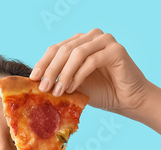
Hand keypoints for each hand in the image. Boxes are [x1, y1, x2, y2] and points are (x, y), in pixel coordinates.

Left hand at [29, 29, 152, 115]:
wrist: (128, 100)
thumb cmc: (102, 92)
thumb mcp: (74, 85)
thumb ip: (59, 79)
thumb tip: (36, 83)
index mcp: (80, 41)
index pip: (56, 48)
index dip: (43, 63)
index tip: (33, 79)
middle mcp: (92, 37)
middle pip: (64, 49)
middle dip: (51, 70)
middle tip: (43, 88)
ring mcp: (105, 40)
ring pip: (76, 53)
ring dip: (64, 74)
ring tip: (58, 91)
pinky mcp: (116, 50)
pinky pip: (91, 61)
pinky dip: (78, 75)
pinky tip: (72, 88)